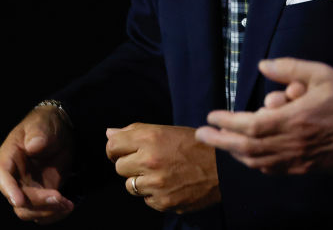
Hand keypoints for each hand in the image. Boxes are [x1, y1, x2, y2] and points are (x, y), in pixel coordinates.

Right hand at [0, 105, 74, 223]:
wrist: (59, 131)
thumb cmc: (45, 124)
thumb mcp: (42, 124)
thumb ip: (38, 134)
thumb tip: (33, 146)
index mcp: (8, 158)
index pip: (3, 177)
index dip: (9, 190)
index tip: (19, 200)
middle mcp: (14, 178)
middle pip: (18, 200)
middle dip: (38, 203)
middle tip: (59, 198)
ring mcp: (27, 188)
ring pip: (29, 211)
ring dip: (47, 212)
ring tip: (67, 204)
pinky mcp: (41, 194)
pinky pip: (42, 212)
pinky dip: (54, 214)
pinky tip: (68, 206)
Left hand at [105, 123, 219, 213]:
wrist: (223, 169)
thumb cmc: (196, 146)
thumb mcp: (167, 131)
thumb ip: (136, 131)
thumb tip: (108, 132)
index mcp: (150, 138)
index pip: (112, 145)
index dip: (115, 148)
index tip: (122, 151)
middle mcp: (149, 160)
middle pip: (119, 167)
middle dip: (130, 165)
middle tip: (147, 162)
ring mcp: (155, 184)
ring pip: (130, 186)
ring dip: (141, 181)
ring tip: (160, 174)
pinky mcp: (162, 202)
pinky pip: (146, 200)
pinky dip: (154, 194)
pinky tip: (169, 185)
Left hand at [195, 45, 332, 175]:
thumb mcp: (324, 73)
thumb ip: (291, 68)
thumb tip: (262, 66)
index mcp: (295, 119)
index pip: (250, 125)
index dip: (227, 123)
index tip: (211, 116)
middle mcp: (294, 143)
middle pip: (247, 148)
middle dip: (220, 141)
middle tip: (201, 134)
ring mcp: (300, 159)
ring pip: (258, 162)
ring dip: (235, 153)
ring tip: (221, 143)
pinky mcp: (308, 168)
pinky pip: (274, 169)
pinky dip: (256, 163)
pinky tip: (249, 156)